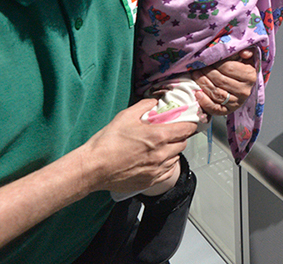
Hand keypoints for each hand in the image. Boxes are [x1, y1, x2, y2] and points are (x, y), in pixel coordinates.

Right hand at [80, 99, 196, 194]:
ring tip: (160, 147)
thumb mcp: (125, 116)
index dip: (189, 124)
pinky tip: (156, 160)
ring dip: (172, 151)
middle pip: (183, 143)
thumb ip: (144, 106)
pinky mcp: (151, 181)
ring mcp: (157, 170)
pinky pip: (168, 172)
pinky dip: (166, 165)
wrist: (93, 168)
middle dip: (179, 137)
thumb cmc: (107, 143)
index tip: (188, 122)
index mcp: (159, 136)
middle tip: (170, 133)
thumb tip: (154, 102)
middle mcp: (162, 154)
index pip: (187, 129)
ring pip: (176, 158)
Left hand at [192, 48, 257, 116]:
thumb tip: (243, 52)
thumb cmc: (241, 71)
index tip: (207, 59)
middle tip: (198, 67)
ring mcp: (236, 102)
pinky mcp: (228, 111)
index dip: (216, 63)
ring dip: (203, 84)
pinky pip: (214, 108)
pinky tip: (197, 93)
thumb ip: (246, 53)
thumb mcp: (247, 60)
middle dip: (207, 72)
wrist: (243, 88)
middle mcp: (244, 91)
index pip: (229, 68)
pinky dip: (204, 101)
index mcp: (250, 76)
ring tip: (195, 75)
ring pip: (216, 93)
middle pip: (221, 80)